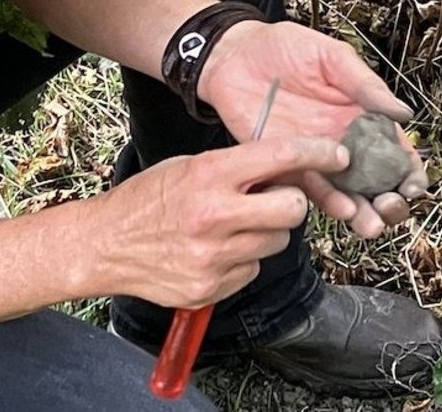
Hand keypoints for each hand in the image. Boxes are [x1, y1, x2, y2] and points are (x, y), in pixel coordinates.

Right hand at [94, 135, 347, 309]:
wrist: (104, 245)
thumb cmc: (146, 200)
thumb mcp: (187, 167)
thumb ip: (234, 169)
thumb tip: (283, 170)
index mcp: (208, 176)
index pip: (280, 157)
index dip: (317, 153)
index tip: (338, 155)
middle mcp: (214, 216)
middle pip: (292, 209)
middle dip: (291, 204)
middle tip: (274, 200)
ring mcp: (213, 256)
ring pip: (276, 243)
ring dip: (265, 233)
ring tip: (233, 227)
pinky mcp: (210, 287)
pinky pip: (252, 271)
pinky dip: (243, 261)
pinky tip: (216, 252)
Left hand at [195, 21, 428, 238]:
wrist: (234, 56)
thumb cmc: (283, 48)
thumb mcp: (332, 57)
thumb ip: (365, 85)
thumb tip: (404, 113)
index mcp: (362, 115)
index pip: (395, 151)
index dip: (410, 172)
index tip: (414, 185)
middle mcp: (343, 142)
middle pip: (376, 183)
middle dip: (390, 201)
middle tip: (391, 205)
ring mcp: (316, 157)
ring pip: (347, 195)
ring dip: (362, 213)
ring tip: (370, 223)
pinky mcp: (287, 166)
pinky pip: (310, 191)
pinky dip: (328, 204)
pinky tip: (342, 209)